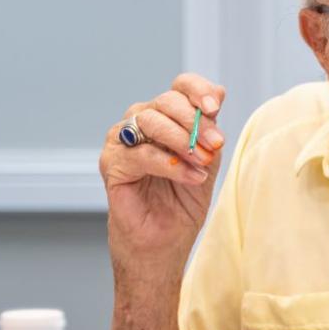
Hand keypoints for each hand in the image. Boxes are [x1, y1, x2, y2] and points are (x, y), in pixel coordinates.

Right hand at [100, 74, 227, 275]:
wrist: (164, 242)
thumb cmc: (182, 203)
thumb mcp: (206, 162)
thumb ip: (209, 131)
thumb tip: (217, 94)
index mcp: (166, 117)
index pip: (179, 86)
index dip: (197, 90)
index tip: (215, 107)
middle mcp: (141, 122)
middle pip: (166, 101)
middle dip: (195, 122)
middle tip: (215, 145)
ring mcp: (122, 140)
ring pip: (151, 121)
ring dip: (182, 141)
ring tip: (202, 163)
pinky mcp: (111, 163)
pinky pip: (141, 154)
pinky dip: (169, 164)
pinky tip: (189, 176)